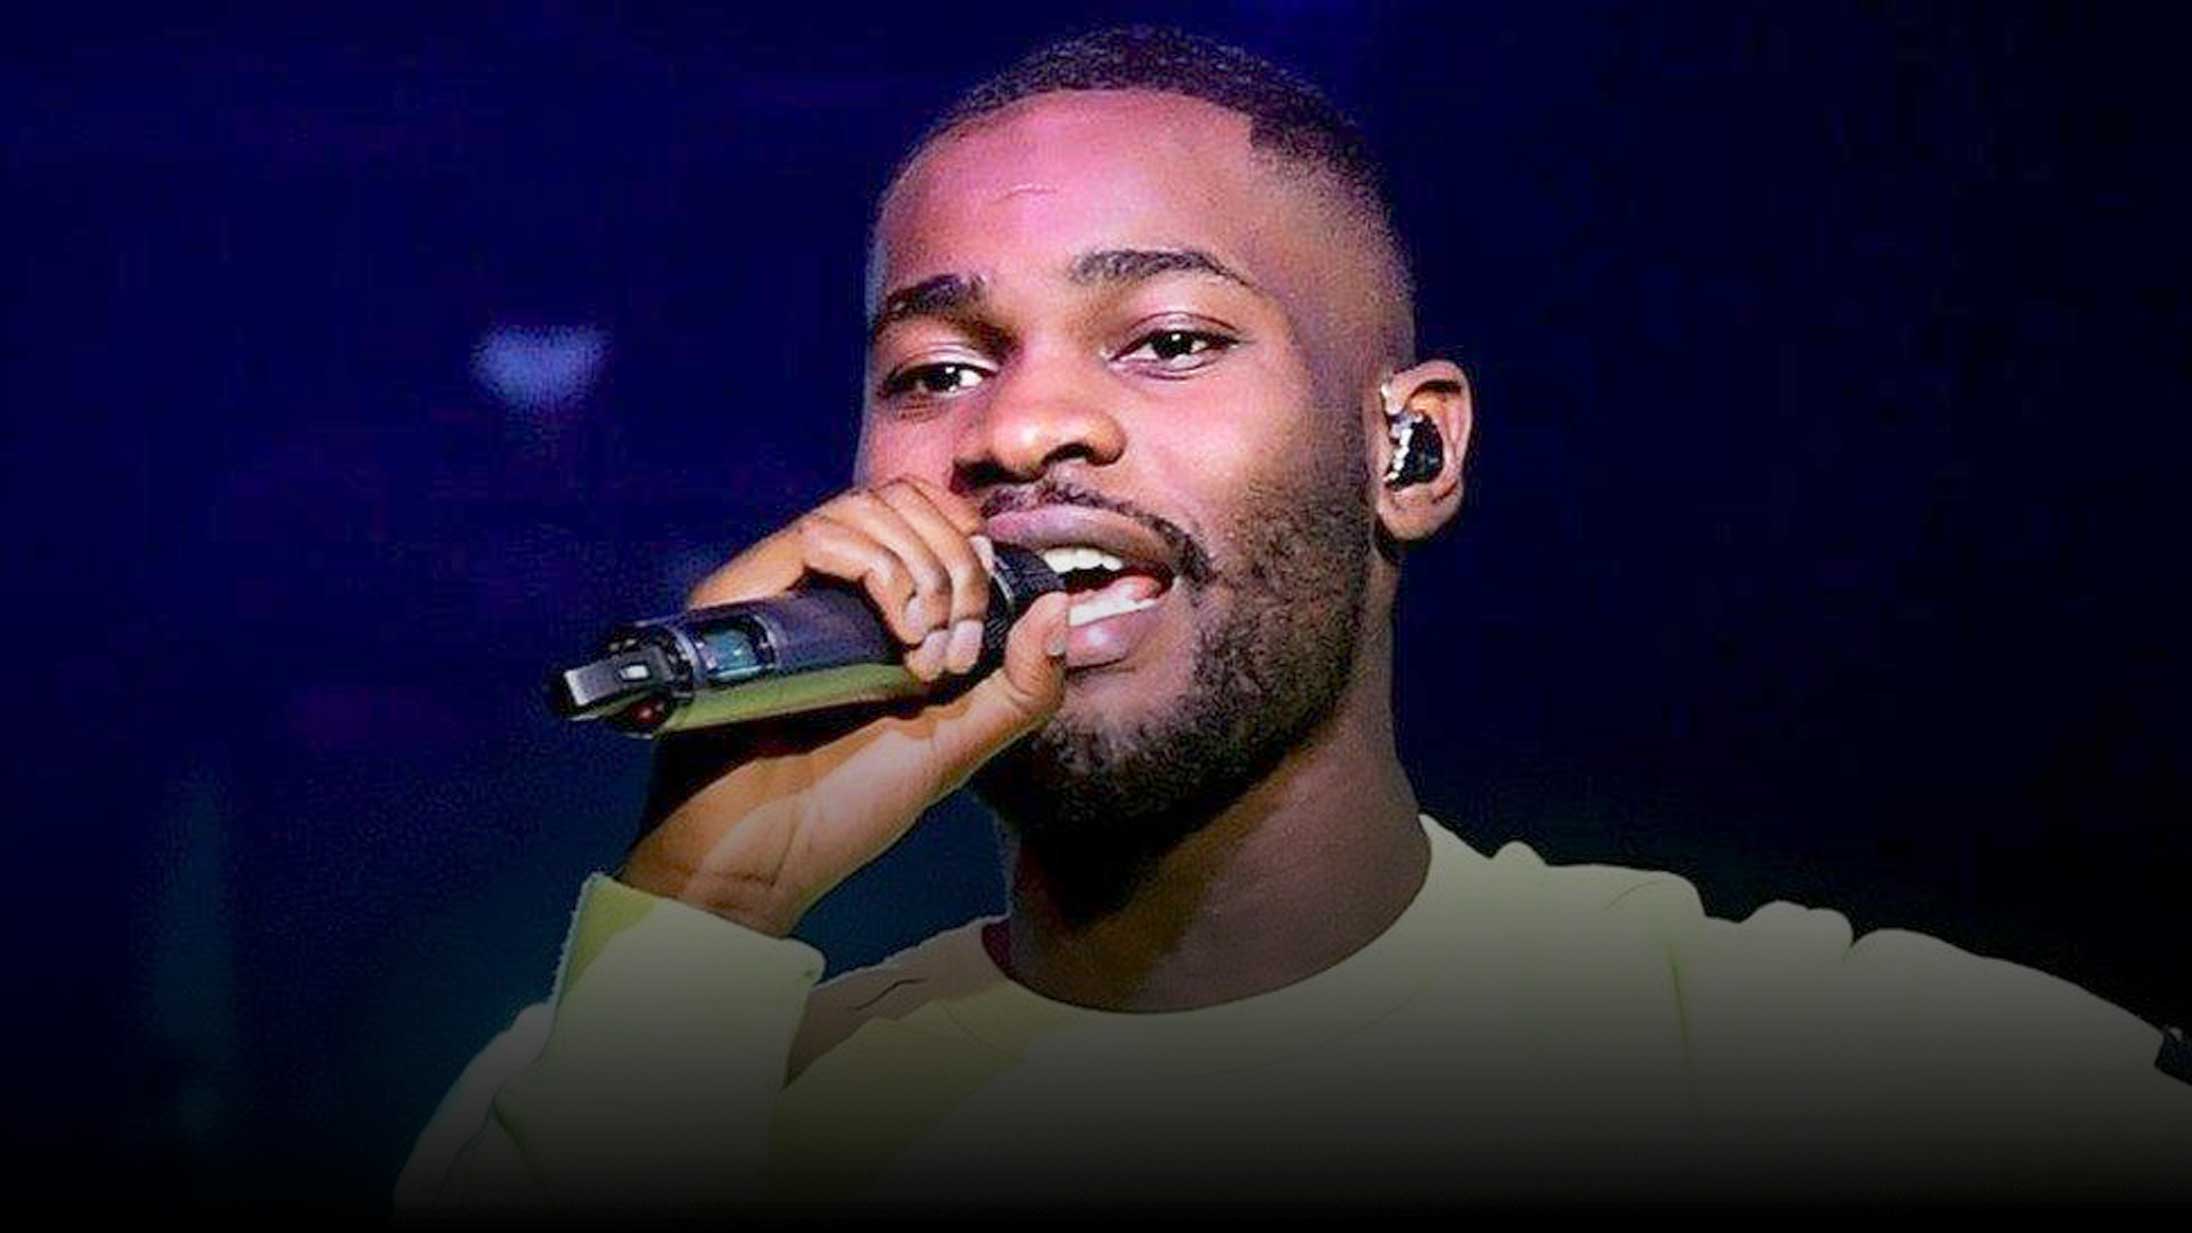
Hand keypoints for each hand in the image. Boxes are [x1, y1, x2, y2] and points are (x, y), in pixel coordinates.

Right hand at [619, 477, 1070, 935]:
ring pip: (866, 508)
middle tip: (956, 648)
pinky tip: (897, 634)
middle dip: (956, 562)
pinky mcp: (743, 596)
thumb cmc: (851, 804)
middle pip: (904, 497)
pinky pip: (819, 534)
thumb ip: (1024, 684)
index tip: (982, 614)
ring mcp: (783, 586)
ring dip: (921, 572)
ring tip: (924, 654)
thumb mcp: (962, 742)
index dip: (968, 539)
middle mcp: (825, 584)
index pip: (925, 511)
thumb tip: (1059, 603)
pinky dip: (878, 572)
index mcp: (872, 605)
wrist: (767, 854)